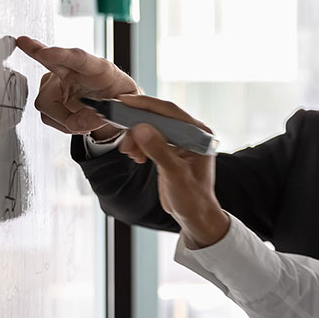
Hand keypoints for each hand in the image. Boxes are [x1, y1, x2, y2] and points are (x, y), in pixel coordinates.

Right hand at [16, 36, 139, 139]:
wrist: (113, 104)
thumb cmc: (117, 97)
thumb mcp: (121, 107)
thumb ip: (103, 115)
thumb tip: (76, 124)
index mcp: (98, 69)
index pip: (79, 59)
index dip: (61, 55)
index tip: (46, 52)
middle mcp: (74, 71)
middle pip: (51, 60)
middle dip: (35, 51)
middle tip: (23, 42)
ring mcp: (57, 82)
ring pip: (47, 103)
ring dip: (64, 119)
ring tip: (85, 120)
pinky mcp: (48, 96)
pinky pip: (47, 116)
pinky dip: (61, 123)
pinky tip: (74, 118)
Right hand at [117, 94, 229, 247]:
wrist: (195, 216)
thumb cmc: (192, 198)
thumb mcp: (174, 174)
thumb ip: (158, 150)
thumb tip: (141, 128)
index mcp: (200, 134)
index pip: (171, 111)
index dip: (146, 105)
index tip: (124, 101)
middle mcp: (193, 134)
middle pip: (160, 117)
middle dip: (138, 124)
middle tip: (119, 128)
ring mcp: (182, 141)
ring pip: (153, 128)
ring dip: (137, 137)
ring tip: (129, 152)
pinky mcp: (172, 150)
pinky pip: (152, 139)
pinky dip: (140, 144)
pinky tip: (135, 156)